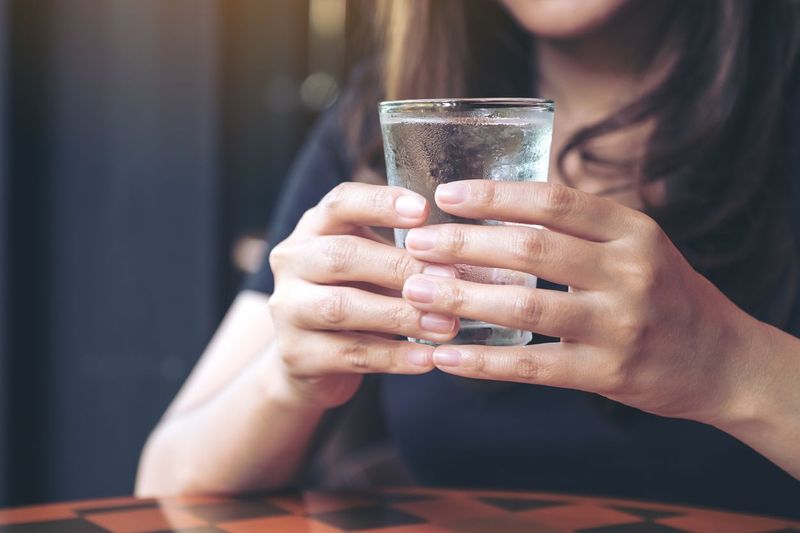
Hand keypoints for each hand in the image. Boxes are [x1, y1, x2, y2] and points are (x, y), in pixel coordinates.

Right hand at [268, 183, 457, 408]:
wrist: (311, 360)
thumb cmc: (357, 296)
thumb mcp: (374, 265)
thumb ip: (404, 251)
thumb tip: (465, 250)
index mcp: (314, 227)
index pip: (341, 202)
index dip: (380, 202)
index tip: (423, 211)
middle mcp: (292, 261)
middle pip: (341, 255)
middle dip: (400, 267)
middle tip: (450, 279)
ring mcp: (287, 308)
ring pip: (342, 307)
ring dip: (400, 315)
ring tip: (446, 325)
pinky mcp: (295, 353)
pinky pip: (348, 353)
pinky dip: (393, 357)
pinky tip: (427, 359)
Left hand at [401, 179, 758, 424]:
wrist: (719, 359)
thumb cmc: (662, 292)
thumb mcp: (636, 244)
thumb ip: (580, 226)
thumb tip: (497, 205)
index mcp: (632, 229)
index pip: (554, 201)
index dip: (495, 196)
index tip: (445, 196)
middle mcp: (629, 271)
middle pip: (532, 248)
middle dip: (465, 244)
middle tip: (417, 245)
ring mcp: (620, 324)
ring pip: (526, 306)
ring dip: (463, 297)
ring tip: (416, 291)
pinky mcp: (609, 372)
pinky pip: (533, 366)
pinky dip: (483, 362)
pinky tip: (444, 355)